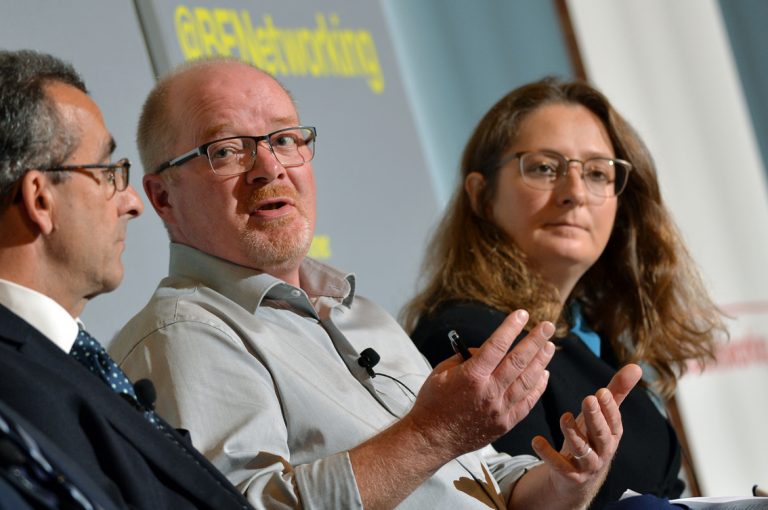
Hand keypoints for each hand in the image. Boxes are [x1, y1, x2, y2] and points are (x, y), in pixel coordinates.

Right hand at [406, 310, 555, 459]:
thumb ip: (466, 358)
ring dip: (541, 362)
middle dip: (535, 341)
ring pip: (527, 381)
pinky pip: (527, 402)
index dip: (511, 328)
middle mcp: (489, 392)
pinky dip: (538, 387)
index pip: (497, 346)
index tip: (522, 314)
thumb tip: (485, 350)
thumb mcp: (442, 372)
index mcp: (471, 376)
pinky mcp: (505, 423)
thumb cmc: (433, 402)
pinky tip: (544, 374)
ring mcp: (500, 409)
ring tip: (549, 347)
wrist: (432, 438)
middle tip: (547, 326)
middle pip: (518, 361)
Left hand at [530, 364, 642, 506]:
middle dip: (595, 418)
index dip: (609, 409)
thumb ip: (616, 392)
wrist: (578, 479)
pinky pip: (559, 466)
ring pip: (582, 451)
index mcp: (611, 435)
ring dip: (573, 434)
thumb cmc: (591, 438)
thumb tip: (636, 366)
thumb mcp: (601, 416)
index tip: (602, 392)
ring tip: (564, 416)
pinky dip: (548, 453)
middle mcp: (602, 451)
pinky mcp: (568, 475)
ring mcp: (586, 465)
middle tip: (588, 399)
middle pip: (601, 435)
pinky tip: (536, 440)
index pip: (614, 422)